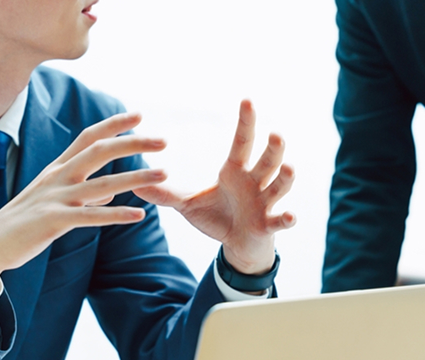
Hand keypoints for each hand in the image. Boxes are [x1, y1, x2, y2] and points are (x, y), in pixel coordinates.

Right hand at [0, 113, 166, 297]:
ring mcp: (55, 198)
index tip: (139, 115)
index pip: (88, 137)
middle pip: (99, 151)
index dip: (113, 125)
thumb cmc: (23, 223)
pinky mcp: (53, 221)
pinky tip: (139, 215)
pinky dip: (116, 215)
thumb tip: (108, 197)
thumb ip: (82, 194)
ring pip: (102, 184)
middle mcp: (58, 177)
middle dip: (133, 143)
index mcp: (58, 169)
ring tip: (164, 173)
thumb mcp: (53, 201)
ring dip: (136, 177)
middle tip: (164, 140)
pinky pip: (91, 217)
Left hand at [134, 100, 295, 274]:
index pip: (243, 142)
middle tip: (275, 134)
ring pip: (279, 186)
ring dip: (285, 178)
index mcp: (236, 172)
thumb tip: (133, 183)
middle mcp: (255, 182)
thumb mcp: (188, 204)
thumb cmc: (217, 218)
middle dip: (273, 148)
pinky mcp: (267, 225)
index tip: (247, 100)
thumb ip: (164, 193)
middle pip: (267, 161)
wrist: (238, 245)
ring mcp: (265, 203)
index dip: (246, 122)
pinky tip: (290, 217)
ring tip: (289, 168)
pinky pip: (279, 221)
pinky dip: (286, 219)